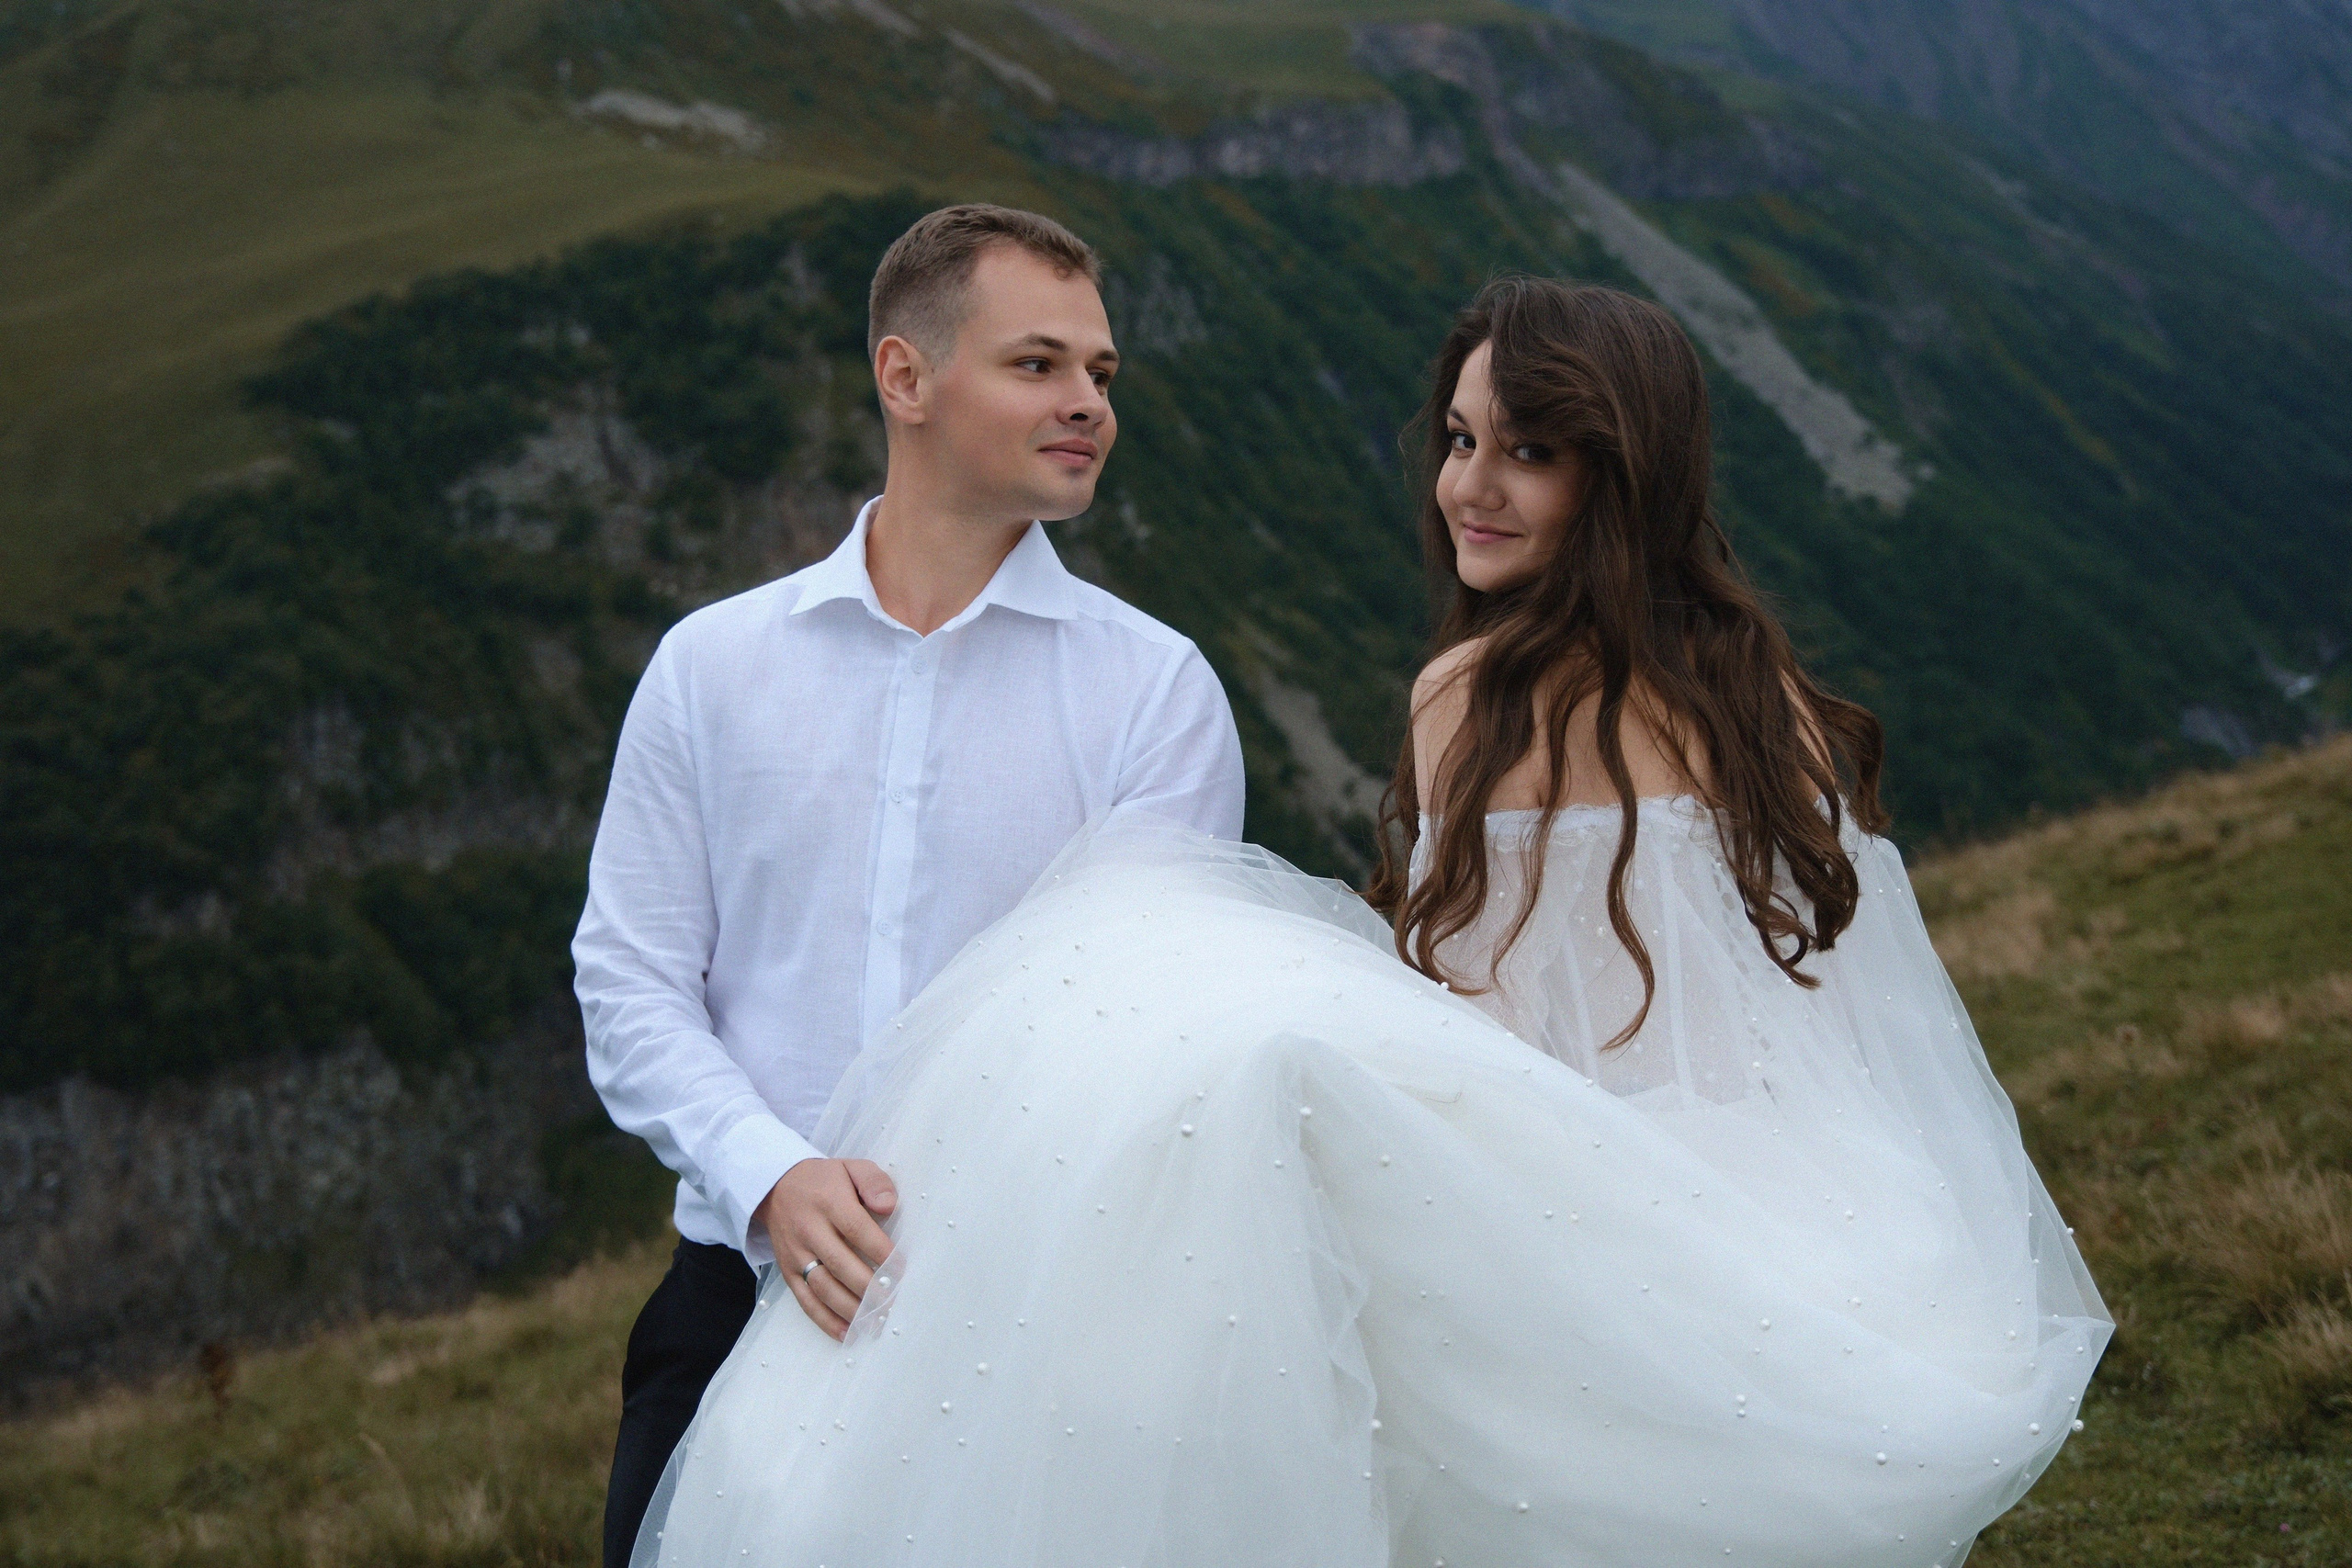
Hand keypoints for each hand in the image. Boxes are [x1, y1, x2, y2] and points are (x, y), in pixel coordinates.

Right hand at [758, 1158, 897, 1339]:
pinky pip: (805, 1301)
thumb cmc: (824, 1180)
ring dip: (851, 1309)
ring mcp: (795, 1254)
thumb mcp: (851, 1167)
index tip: (901, 1269)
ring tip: (875, 1321)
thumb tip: (888, 1206)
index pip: (856, 1229)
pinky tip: (848, 1333)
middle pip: (840, 1264)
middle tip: (893, 1302)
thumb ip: (874, 1181)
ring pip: (823, 1287)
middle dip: (869, 1287)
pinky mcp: (787, 1272)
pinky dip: (826, 1321)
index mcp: (828, 1201)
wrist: (774, 1186)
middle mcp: (809, 1229)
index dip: (880, 1251)